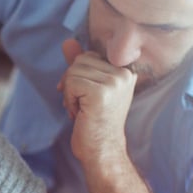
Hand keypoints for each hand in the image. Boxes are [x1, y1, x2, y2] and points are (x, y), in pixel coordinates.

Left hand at [58, 39, 136, 168]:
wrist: (102, 150)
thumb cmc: (94, 122)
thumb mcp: (87, 89)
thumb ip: (79, 64)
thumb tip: (66, 42)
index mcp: (125, 71)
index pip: (89, 56)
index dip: (78, 74)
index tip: (82, 96)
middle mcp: (124, 74)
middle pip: (79, 61)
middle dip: (72, 83)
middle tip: (81, 105)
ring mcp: (115, 82)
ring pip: (73, 71)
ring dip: (70, 93)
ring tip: (81, 110)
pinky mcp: (101, 92)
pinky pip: (71, 83)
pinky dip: (69, 100)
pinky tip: (79, 113)